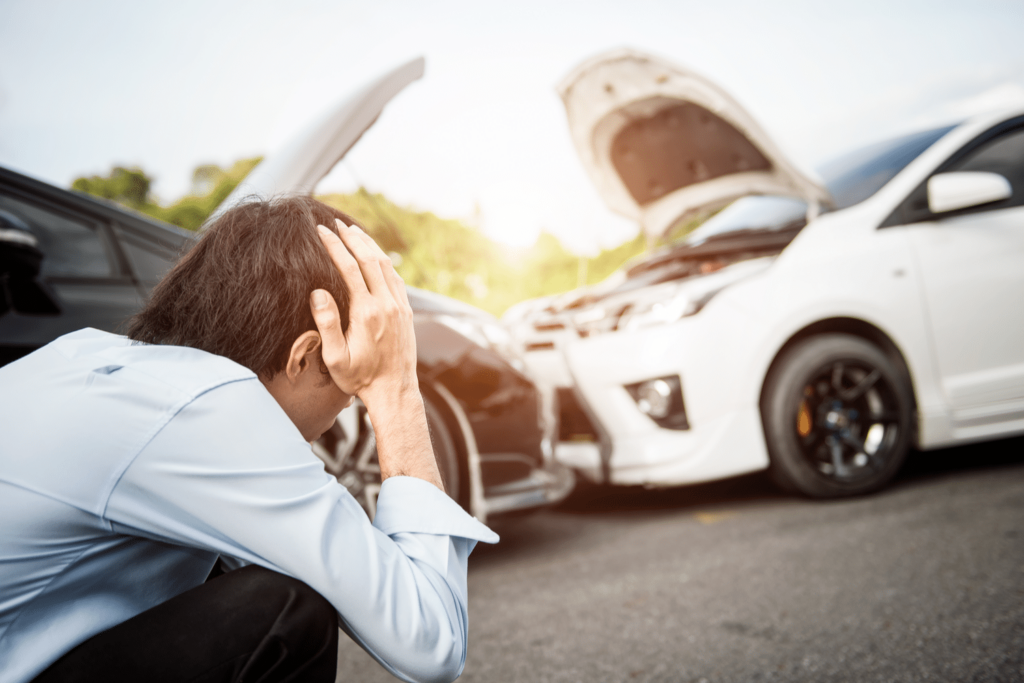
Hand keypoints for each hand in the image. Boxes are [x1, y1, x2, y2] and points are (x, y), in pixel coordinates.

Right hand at [310, 219, 417, 405]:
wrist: (393, 391)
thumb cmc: (359, 378)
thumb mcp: (335, 357)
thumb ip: (327, 323)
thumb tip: (317, 292)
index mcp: (367, 312)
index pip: (349, 268)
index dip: (334, 246)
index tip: (321, 230)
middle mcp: (387, 305)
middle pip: (370, 259)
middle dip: (352, 238)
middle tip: (336, 223)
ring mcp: (400, 307)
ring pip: (386, 265)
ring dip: (370, 245)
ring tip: (353, 231)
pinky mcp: (406, 312)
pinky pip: (396, 278)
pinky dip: (384, 261)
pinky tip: (375, 255)